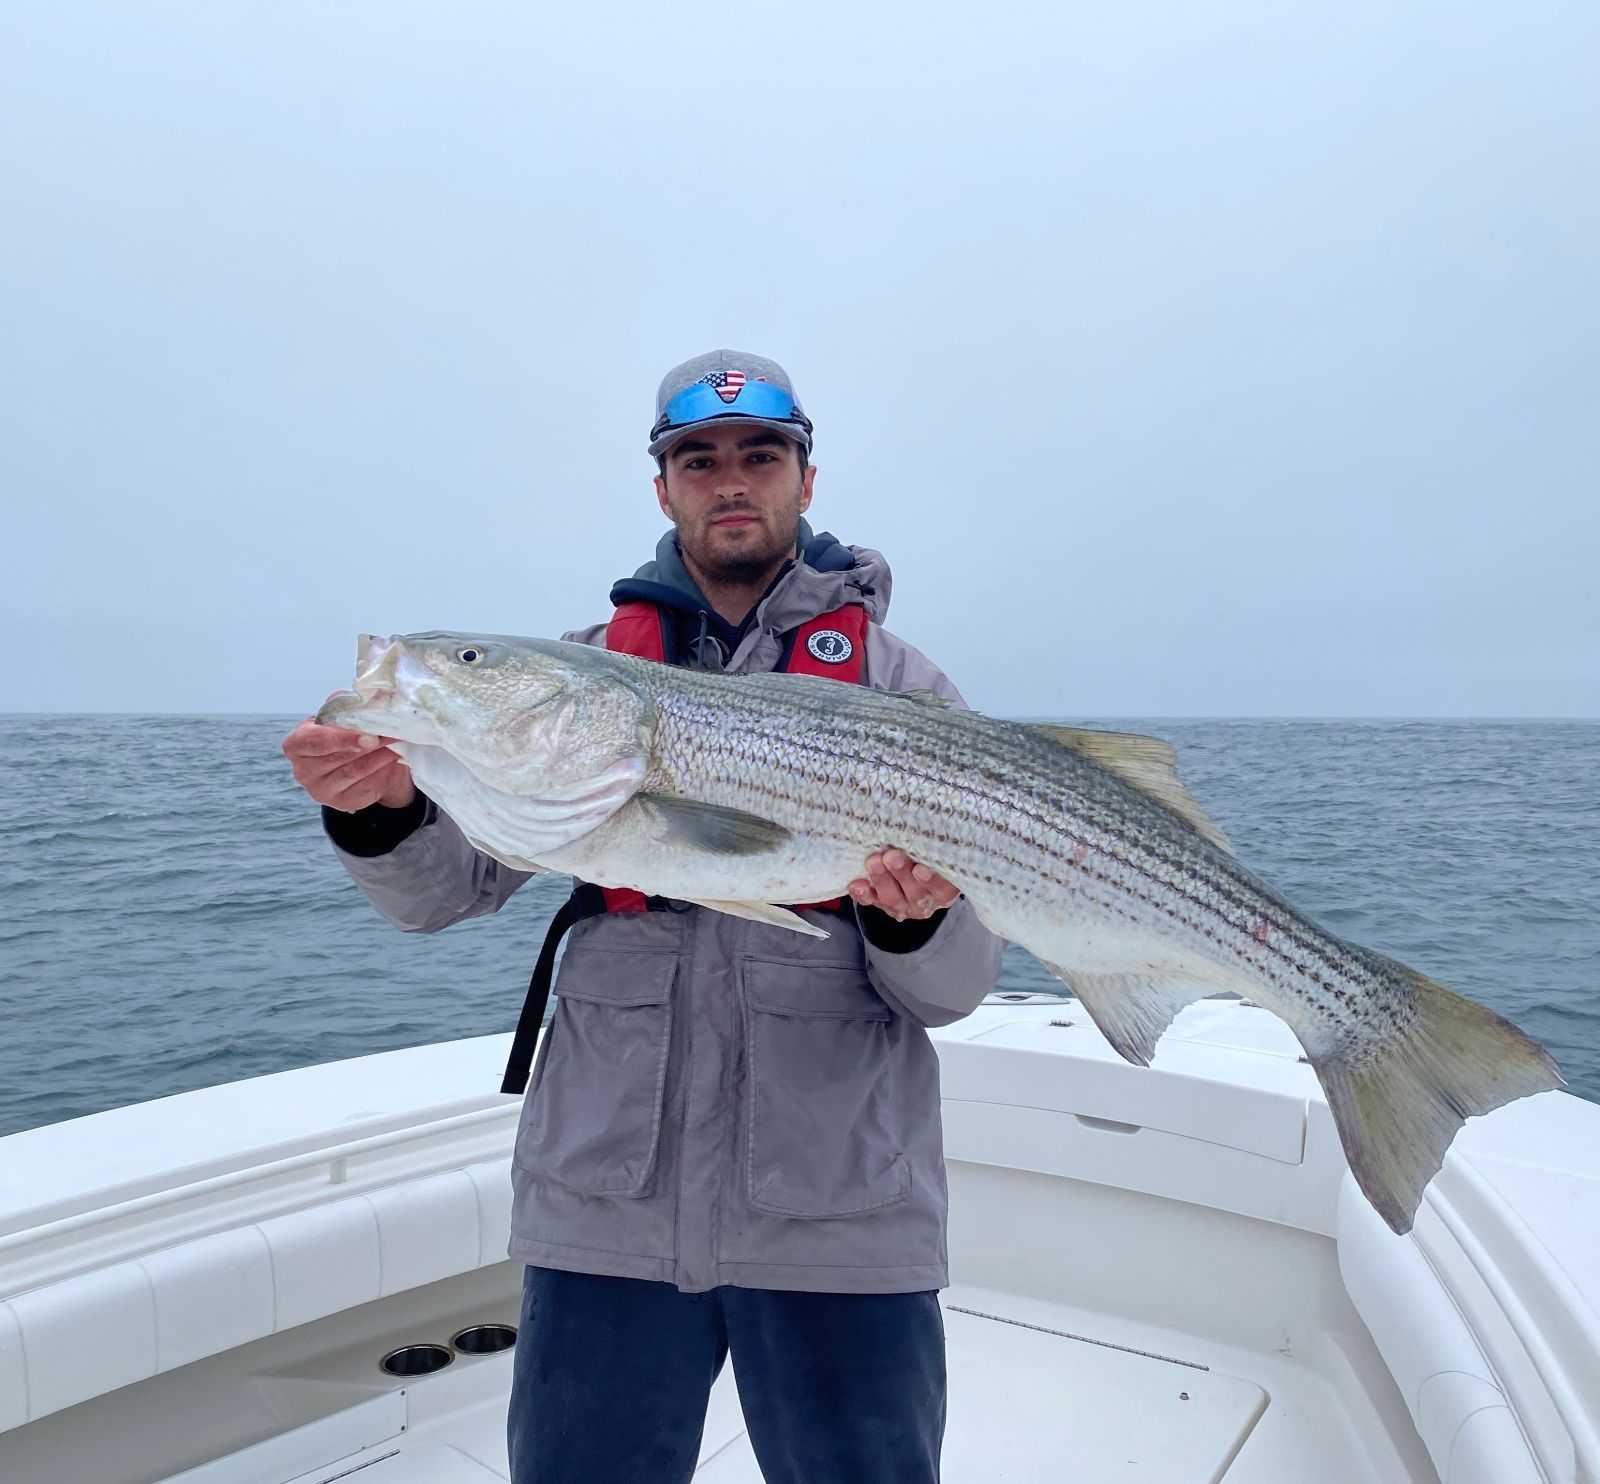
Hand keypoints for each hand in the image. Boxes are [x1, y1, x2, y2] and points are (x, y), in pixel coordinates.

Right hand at [282, 698, 415, 812]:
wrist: (357, 762)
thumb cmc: (345, 734)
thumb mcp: (342, 717)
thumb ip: (350, 706)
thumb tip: (373, 693)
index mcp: (296, 744)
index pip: (312, 741)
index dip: (340, 738)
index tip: (368, 736)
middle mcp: (303, 770)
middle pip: (338, 757)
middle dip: (368, 745)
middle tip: (392, 733)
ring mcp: (321, 790)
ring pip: (354, 772)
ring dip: (380, 756)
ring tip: (397, 743)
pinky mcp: (341, 802)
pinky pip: (365, 787)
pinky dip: (382, 772)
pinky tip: (394, 760)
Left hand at [848, 849, 959, 921]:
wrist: (913, 864)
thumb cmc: (930, 851)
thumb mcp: (937, 847)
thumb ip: (933, 840)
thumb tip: (928, 815)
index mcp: (945, 887)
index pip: (943, 887)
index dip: (933, 881)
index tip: (921, 869)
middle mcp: (926, 899)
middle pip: (915, 892)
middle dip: (901, 874)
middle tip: (892, 857)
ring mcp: (904, 904)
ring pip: (892, 898)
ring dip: (881, 879)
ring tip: (873, 862)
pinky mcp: (883, 904)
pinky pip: (871, 901)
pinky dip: (863, 893)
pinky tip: (856, 885)